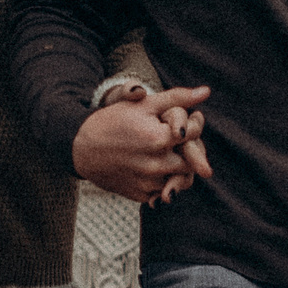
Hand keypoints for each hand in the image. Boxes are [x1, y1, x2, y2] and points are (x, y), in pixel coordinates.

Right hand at [72, 85, 213, 206]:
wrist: (81, 147)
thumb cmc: (113, 120)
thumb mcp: (144, 104)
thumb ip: (178, 98)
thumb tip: (206, 92)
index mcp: (159, 139)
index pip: (194, 134)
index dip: (195, 124)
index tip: (190, 121)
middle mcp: (156, 164)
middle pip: (192, 160)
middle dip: (191, 149)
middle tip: (181, 140)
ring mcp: (148, 183)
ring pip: (182, 179)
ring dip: (180, 167)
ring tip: (168, 153)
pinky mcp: (140, 195)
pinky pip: (164, 192)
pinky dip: (165, 181)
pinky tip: (155, 167)